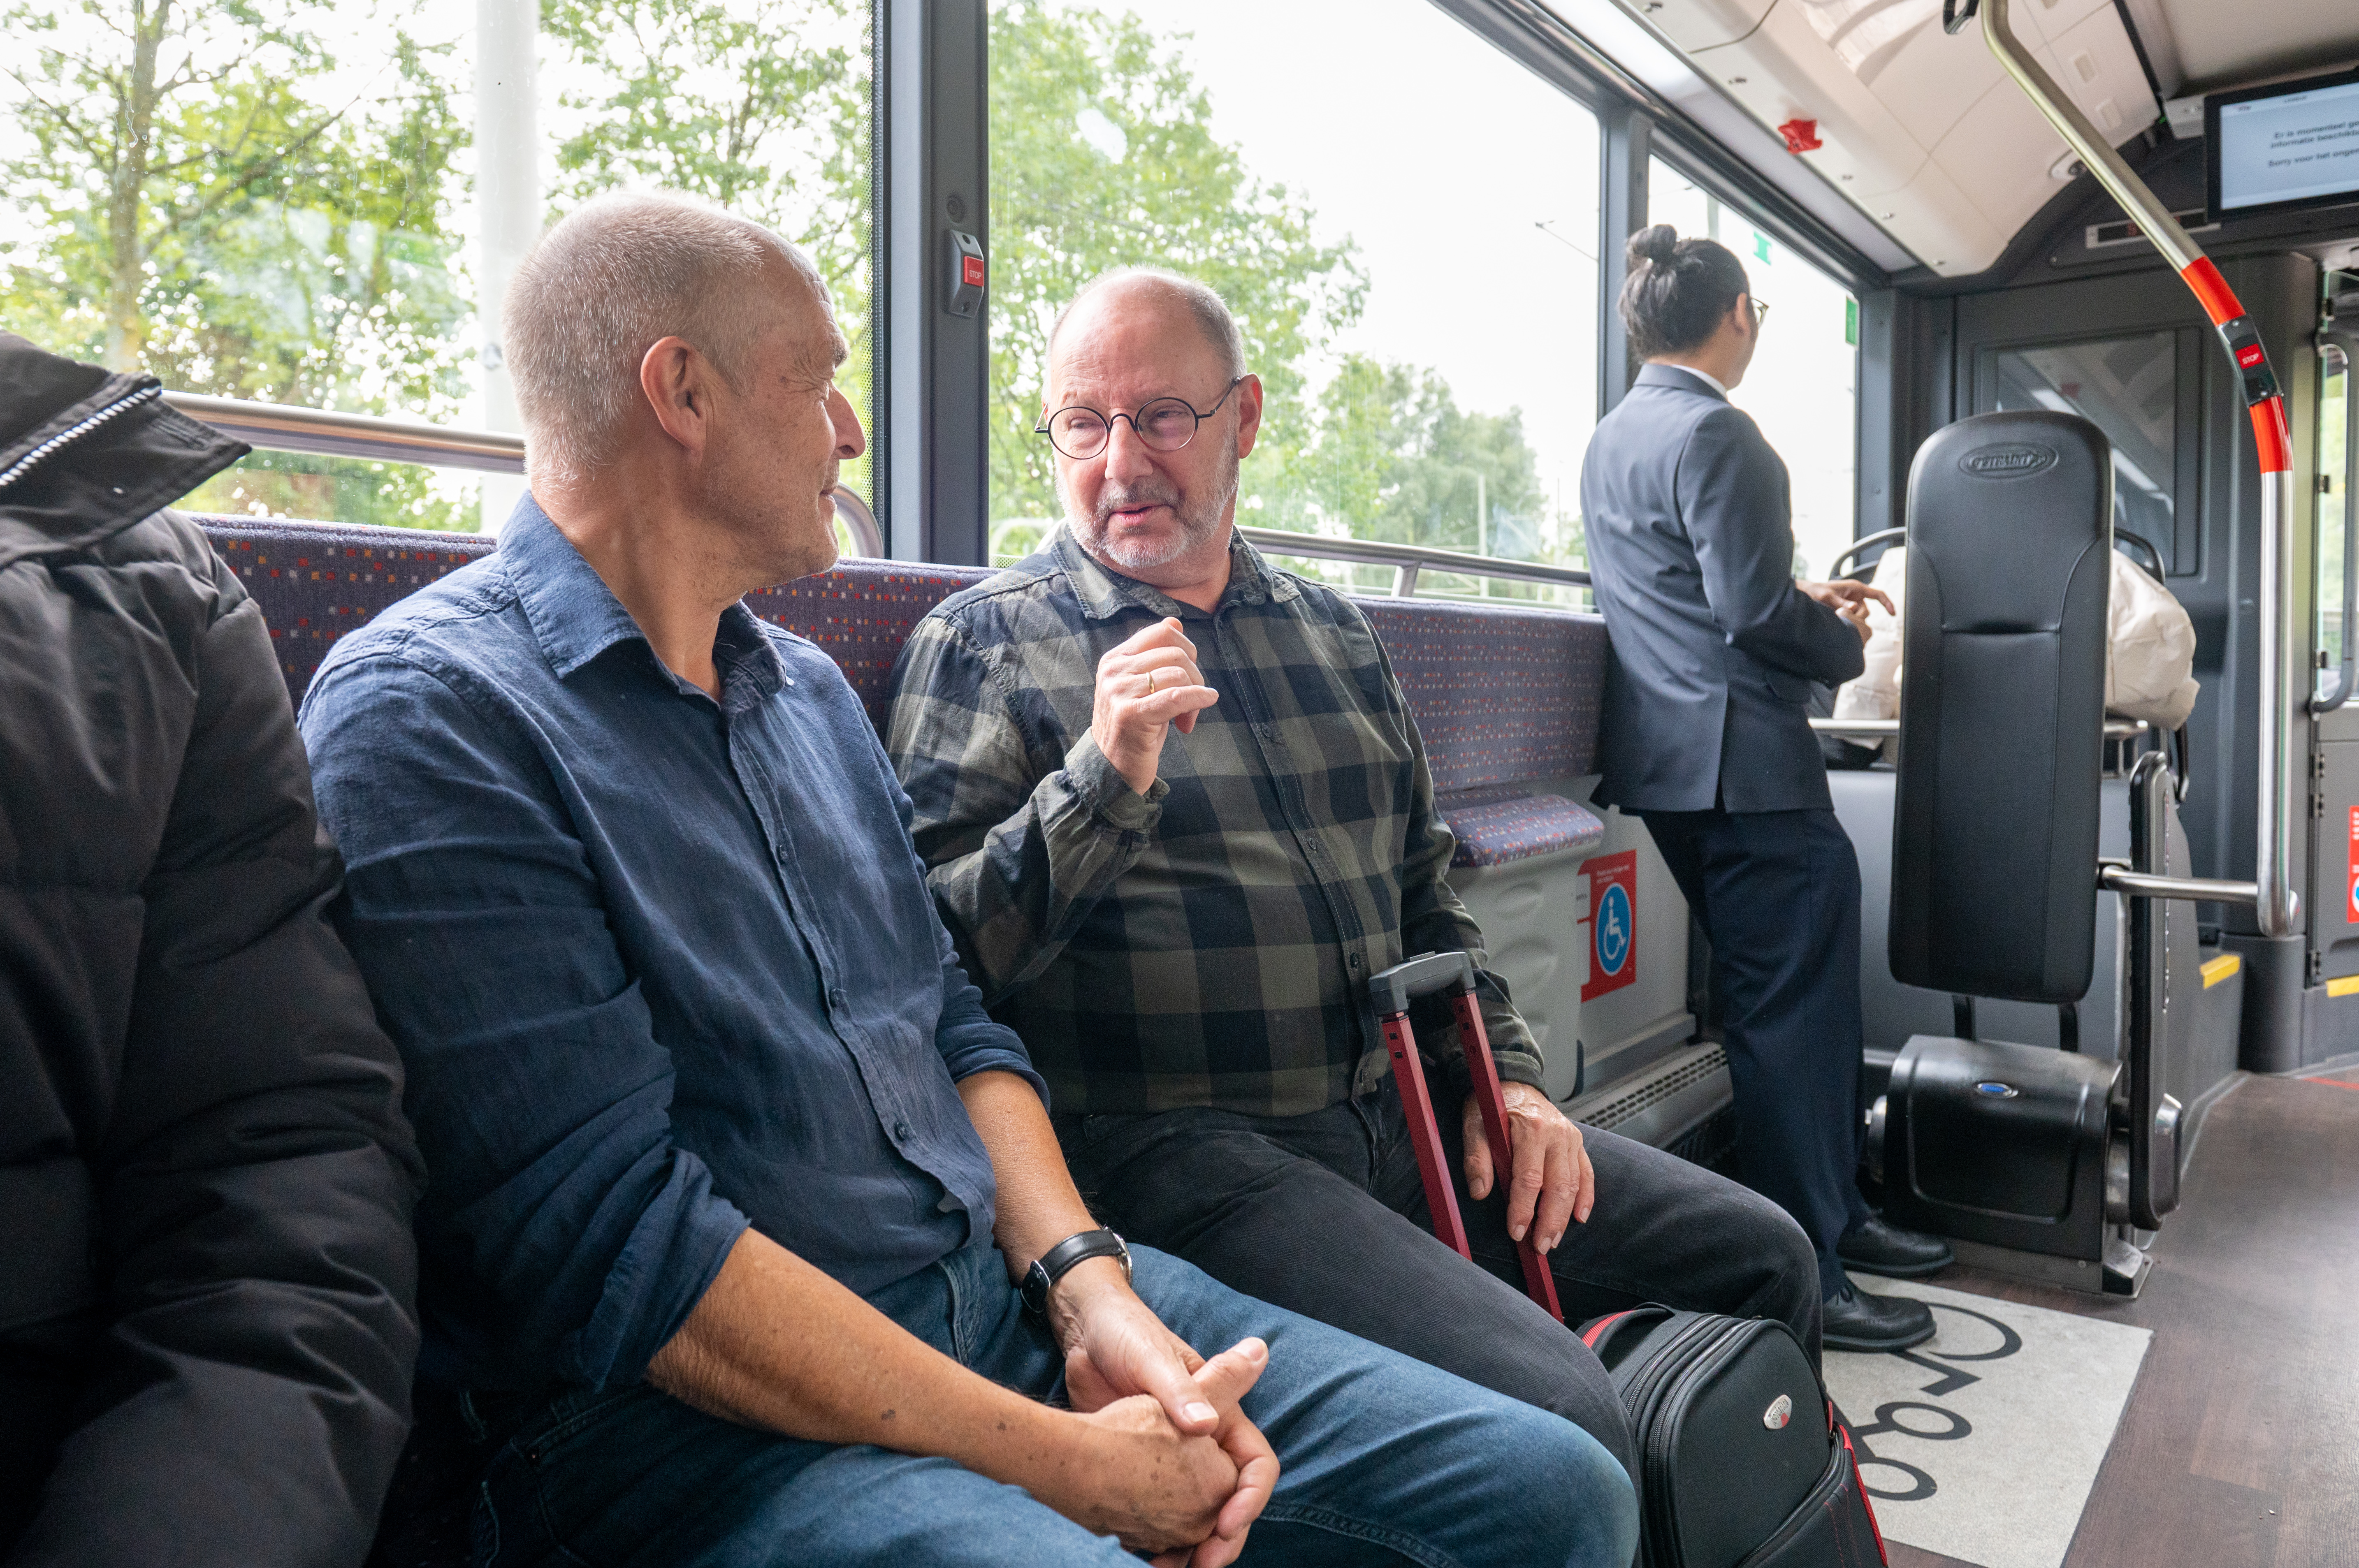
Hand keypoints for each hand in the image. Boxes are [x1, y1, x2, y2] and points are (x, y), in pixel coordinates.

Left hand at [1059, 1340, 1277, 1566]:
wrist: (1082, 1336)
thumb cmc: (1125, 1335)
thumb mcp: (1152, 1358)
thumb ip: (1182, 1391)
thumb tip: (1209, 1425)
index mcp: (1221, 1414)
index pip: (1255, 1465)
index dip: (1250, 1497)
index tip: (1226, 1523)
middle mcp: (1204, 1443)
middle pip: (1230, 1500)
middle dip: (1223, 1537)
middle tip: (1203, 1564)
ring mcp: (1174, 1461)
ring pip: (1198, 1517)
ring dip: (1191, 1547)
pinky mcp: (1143, 1472)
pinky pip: (1162, 1517)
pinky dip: (1161, 1540)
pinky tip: (1144, 1555)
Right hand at [1092, 617, 1220, 795]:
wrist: (1113, 770)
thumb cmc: (1135, 728)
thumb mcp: (1143, 686)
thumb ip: (1155, 655)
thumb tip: (1174, 621)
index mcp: (1114, 659)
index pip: (1162, 632)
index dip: (1186, 649)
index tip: (1189, 675)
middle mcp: (1113, 671)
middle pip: (1175, 652)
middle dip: (1194, 676)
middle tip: (1193, 702)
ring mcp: (1119, 691)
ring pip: (1179, 673)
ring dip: (1195, 694)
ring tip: (1187, 719)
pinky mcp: (1131, 714)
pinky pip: (1177, 696)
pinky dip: (1198, 698)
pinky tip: (1207, 701)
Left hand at [1463, 1082, 1595, 1252]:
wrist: (1513, 1081)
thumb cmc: (1491, 1105)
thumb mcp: (1475, 1125)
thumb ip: (1476, 1157)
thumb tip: (1480, 1192)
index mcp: (1531, 1128)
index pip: (1529, 1178)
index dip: (1523, 1209)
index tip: (1516, 1232)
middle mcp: (1557, 1133)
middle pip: (1558, 1186)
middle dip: (1549, 1221)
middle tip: (1539, 1247)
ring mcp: (1571, 1138)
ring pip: (1574, 1184)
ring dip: (1565, 1216)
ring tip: (1553, 1240)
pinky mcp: (1577, 1142)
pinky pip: (1586, 1173)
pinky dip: (1586, 1197)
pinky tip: (1579, 1218)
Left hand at [1799, 579, 1892, 644]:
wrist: (1807, 594)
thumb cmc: (1816, 591)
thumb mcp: (1826, 597)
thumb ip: (1839, 602)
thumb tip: (1853, 607)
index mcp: (1856, 588)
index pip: (1878, 594)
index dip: (1887, 603)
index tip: (1893, 614)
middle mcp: (1856, 595)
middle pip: (1866, 611)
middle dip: (1857, 618)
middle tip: (1841, 618)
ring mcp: (1852, 603)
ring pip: (1860, 617)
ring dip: (1851, 620)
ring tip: (1835, 617)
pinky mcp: (1847, 610)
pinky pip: (1854, 619)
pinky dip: (1848, 622)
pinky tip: (1838, 622)